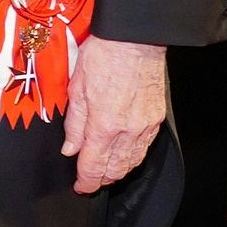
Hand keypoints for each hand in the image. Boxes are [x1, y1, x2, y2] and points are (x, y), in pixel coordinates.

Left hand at [62, 37, 166, 192]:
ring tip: (107, 175)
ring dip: (119, 172)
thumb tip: (70, 149)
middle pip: (115, 168)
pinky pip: (145, 147)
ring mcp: (145, 125)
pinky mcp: (156, 117)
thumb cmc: (104, 56)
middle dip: (102, 180)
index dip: (86, 181)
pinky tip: (126, 157)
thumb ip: (74, 124)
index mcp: (104, 124)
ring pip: (132, 161)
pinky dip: (134, 158)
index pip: (94, 165)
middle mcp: (127, 130)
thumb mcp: (77, 88)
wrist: (135, 39)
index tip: (80, 187)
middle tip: (91, 183)